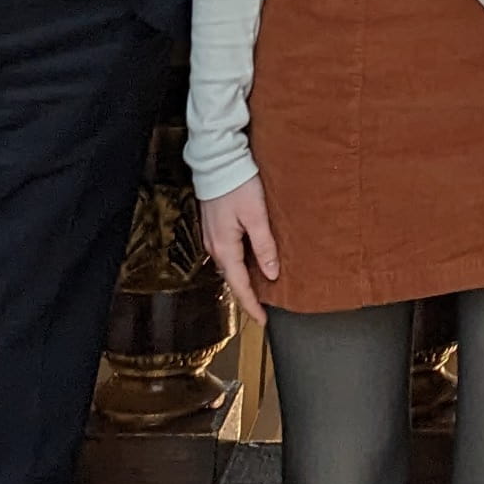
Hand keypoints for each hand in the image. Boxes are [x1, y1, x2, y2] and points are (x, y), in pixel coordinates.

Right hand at [200, 178, 279, 323]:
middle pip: (232, 279)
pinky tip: (250, 262)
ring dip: (243, 279)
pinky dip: (239, 264)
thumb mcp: (257, 216)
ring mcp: (212, 237)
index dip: (251, 305)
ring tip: (260, 289)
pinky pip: (227, 254)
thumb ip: (264, 246)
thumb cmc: (238, 185)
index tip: (263, 321)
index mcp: (225, 248)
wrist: (218, 162)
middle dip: (247, 295)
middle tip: (263, 309)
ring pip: (230, 266)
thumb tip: (270, 274)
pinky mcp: (214, 227)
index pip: (239, 286)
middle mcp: (215, 247)